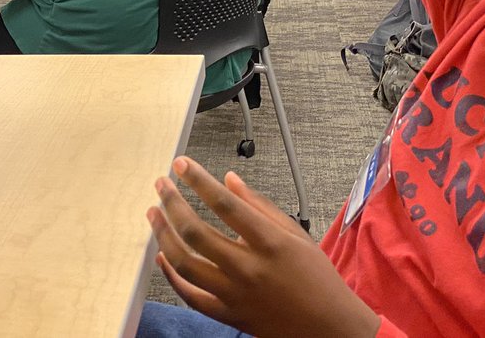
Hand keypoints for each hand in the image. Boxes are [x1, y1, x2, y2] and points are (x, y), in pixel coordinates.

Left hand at [147, 156, 379, 337]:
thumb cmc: (316, 278)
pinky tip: (160, 255)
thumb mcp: (296, 233)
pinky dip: (170, 275)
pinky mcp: (228, 315)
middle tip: (161, 184)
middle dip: (172, 203)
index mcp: (269, 243)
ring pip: (184, 263)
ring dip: (163, 235)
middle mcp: (249, 269)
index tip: (181, 164)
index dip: (198, 180)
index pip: (225, 204)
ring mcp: (235, 294)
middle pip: (196, 232)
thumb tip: (228, 179)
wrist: (329, 329)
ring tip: (154, 213)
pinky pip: (190, 296)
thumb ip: (259, 205)